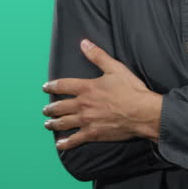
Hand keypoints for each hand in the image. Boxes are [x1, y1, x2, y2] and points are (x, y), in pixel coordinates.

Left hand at [42, 39, 162, 149]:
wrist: (142, 112)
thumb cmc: (131, 90)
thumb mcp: (115, 68)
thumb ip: (97, 56)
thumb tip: (84, 43)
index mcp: (86, 88)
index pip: (63, 85)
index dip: (52, 86)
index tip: (45, 87)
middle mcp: (83, 105)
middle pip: (60, 107)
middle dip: (50, 108)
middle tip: (45, 110)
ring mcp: (87, 120)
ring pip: (64, 123)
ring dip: (53, 124)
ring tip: (48, 124)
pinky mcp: (93, 133)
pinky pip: (75, 139)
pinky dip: (66, 143)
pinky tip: (59, 145)